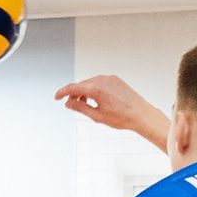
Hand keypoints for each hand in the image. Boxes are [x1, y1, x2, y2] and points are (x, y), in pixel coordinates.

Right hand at [52, 75, 167, 144]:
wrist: (140, 114)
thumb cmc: (122, 117)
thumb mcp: (97, 116)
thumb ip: (80, 107)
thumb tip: (68, 103)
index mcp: (96, 89)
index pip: (73, 88)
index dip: (62, 92)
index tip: (57, 97)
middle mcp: (102, 80)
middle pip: (81, 85)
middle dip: (75, 94)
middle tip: (71, 104)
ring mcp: (110, 78)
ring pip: (90, 83)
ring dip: (85, 91)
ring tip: (85, 103)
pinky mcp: (116, 80)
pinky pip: (100, 82)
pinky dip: (94, 89)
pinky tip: (96, 99)